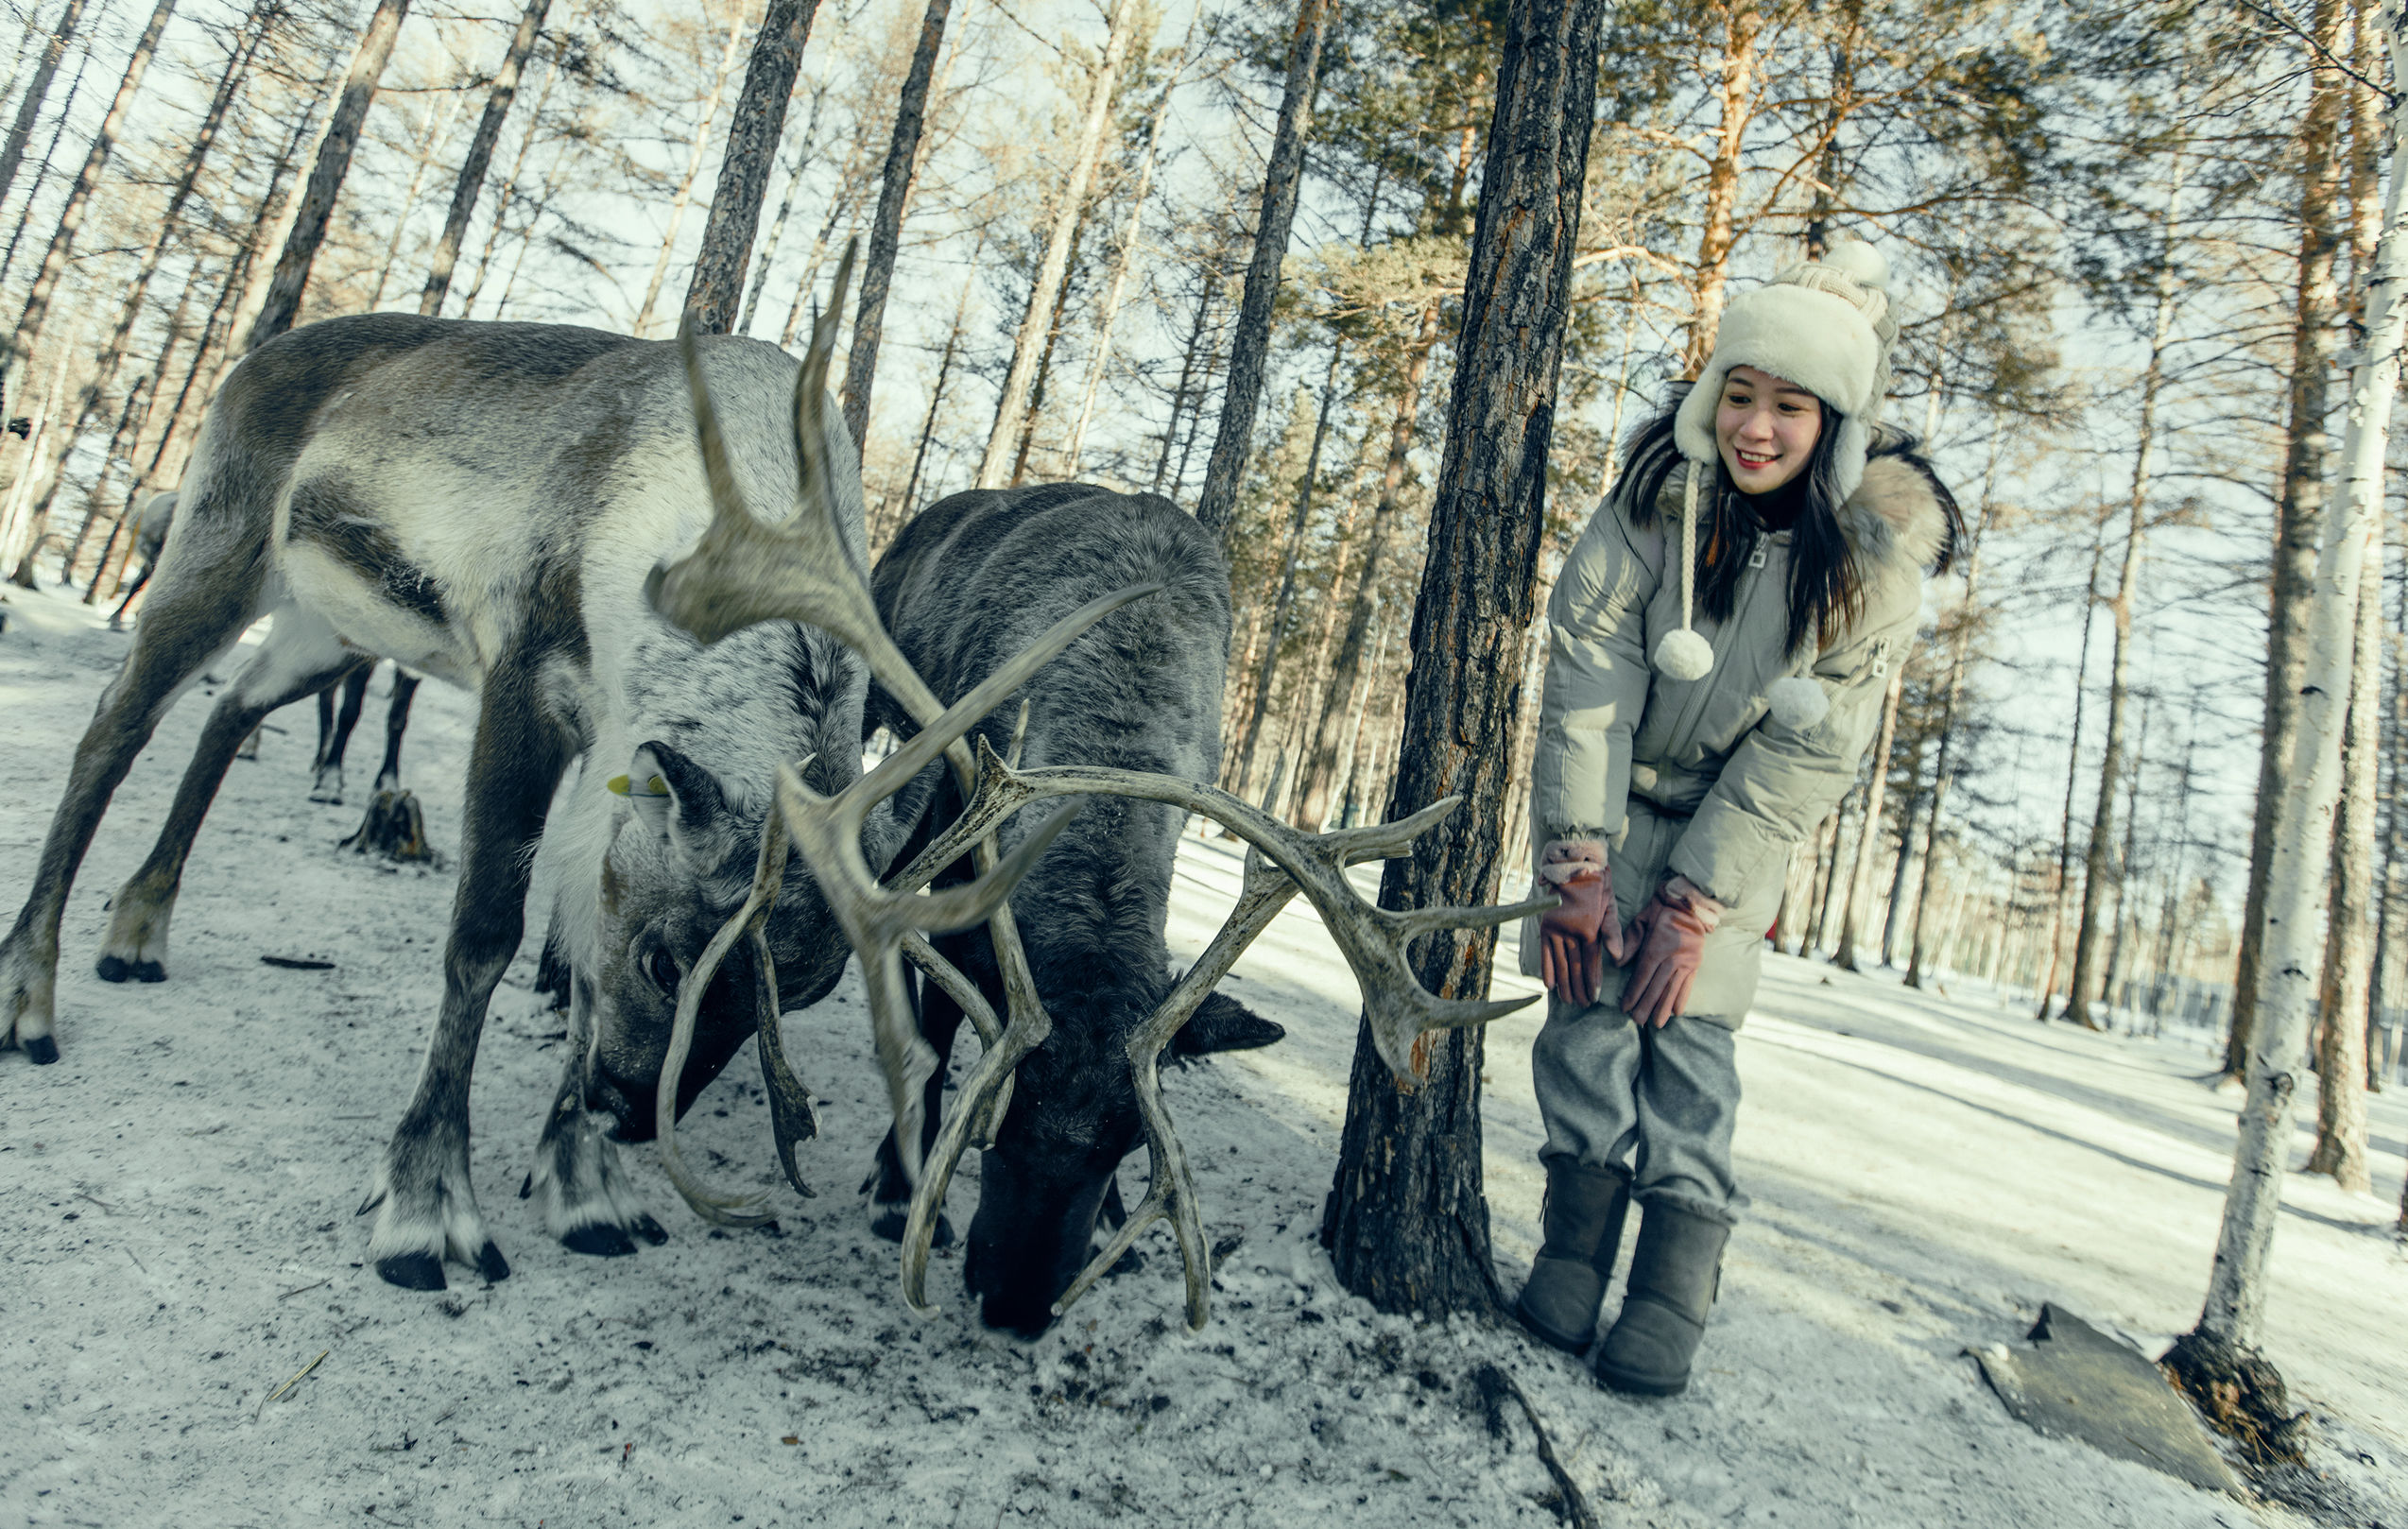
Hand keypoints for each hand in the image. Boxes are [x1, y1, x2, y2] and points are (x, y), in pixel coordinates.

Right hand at [1536, 841, 1620, 1006]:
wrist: (1572, 866)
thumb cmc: (1597, 885)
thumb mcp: (1610, 906)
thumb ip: (1613, 933)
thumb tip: (1617, 958)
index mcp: (1589, 930)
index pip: (1591, 963)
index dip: (1592, 981)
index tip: (1594, 997)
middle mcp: (1571, 933)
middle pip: (1575, 967)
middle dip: (1579, 988)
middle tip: (1583, 1004)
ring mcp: (1556, 931)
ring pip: (1560, 963)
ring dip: (1565, 984)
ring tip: (1569, 1000)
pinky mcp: (1545, 927)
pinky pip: (1545, 953)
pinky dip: (1547, 969)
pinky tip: (1550, 985)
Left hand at [1619, 881, 1716, 1027]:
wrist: (1691, 902)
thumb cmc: (1661, 909)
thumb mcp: (1642, 920)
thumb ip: (1630, 942)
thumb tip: (1618, 963)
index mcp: (1657, 947)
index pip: (1643, 975)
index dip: (1634, 993)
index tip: (1625, 1007)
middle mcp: (1672, 957)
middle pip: (1657, 986)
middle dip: (1646, 1006)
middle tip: (1638, 1021)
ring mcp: (1686, 961)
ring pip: (1672, 989)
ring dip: (1663, 1007)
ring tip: (1657, 1024)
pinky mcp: (1696, 963)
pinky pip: (1688, 984)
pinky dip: (1682, 999)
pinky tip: (1676, 1012)